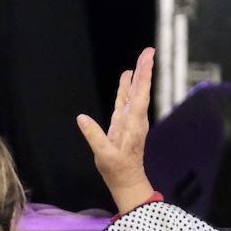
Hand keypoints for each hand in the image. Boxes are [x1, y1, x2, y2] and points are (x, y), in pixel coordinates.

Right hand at [76, 48, 156, 212]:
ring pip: (134, 94)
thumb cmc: (117, 169)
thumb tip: (81, 118)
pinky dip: (127, 88)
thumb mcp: (104, 155)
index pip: (139, 95)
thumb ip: (94, 136)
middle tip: (148, 51)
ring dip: (137, 77)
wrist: (127, 180)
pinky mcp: (124, 123)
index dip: (143, 77)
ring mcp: (130, 120)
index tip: (147, 59)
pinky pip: (126, 101)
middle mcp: (135, 119)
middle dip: (144, 70)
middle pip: (140, 90)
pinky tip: (127, 78)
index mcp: (133, 124)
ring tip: (140, 59)